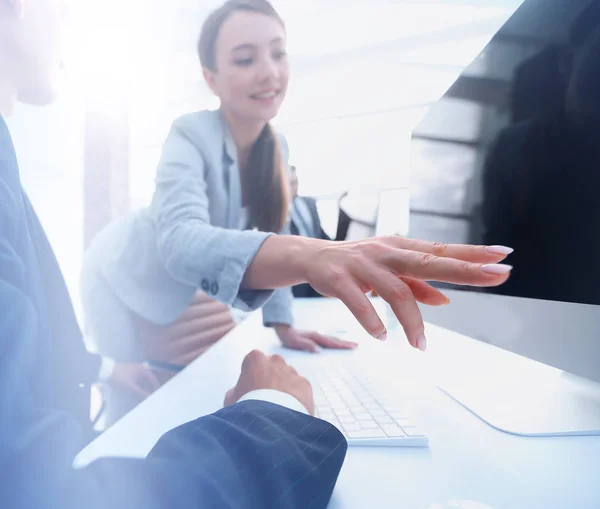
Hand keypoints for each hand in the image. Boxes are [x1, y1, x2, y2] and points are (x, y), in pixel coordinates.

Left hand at [108, 363, 161, 397]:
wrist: (106, 371)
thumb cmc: (119, 378)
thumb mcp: (131, 387)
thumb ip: (141, 392)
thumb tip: (149, 396)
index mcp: (142, 369)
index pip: (152, 378)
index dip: (155, 386)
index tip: (157, 393)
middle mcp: (140, 368)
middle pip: (148, 378)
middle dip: (150, 386)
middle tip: (152, 394)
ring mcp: (134, 369)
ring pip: (142, 379)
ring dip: (144, 386)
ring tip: (145, 394)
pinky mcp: (129, 372)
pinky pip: (137, 379)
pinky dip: (139, 385)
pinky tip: (137, 390)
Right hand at [224, 350, 313, 414]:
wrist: (270, 424)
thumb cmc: (247, 409)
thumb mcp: (231, 399)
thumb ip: (236, 390)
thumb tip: (238, 392)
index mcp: (255, 359)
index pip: (253, 363)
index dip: (251, 378)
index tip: (250, 391)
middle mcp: (276, 360)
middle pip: (273, 367)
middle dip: (270, 379)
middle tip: (266, 400)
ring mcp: (292, 372)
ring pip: (288, 378)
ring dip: (284, 389)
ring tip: (278, 409)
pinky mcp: (305, 384)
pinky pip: (300, 390)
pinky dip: (296, 398)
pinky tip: (289, 412)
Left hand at [274, 324, 357, 352]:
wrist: (284, 331)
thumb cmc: (289, 338)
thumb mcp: (295, 342)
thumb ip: (306, 345)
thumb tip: (319, 351)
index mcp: (315, 336)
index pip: (331, 342)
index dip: (342, 345)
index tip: (353, 346)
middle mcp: (319, 335)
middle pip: (335, 340)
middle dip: (346, 343)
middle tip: (357, 346)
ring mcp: (318, 336)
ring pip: (333, 339)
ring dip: (342, 342)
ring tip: (352, 345)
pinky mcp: (317, 338)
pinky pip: (329, 340)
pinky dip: (336, 342)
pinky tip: (339, 345)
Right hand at [301, 238, 512, 350]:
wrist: (311, 256)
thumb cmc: (357, 263)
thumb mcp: (388, 270)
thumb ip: (415, 283)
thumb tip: (445, 300)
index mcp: (400, 247)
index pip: (441, 250)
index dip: (472, 253)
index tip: (504, 256)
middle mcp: (386, 252)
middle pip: (428, 261)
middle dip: (463, 270)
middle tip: (496, 276)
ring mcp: (363, 264)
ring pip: (395, 291)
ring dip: (411, 321)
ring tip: (420, 346)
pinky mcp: (340, 279)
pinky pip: (359, 302)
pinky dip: (373, 321)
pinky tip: (382, 336)